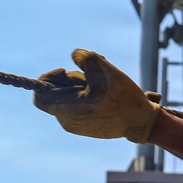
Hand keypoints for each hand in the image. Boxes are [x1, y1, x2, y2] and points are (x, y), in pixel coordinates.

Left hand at [34, 49, 160, 142]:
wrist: (142, 123)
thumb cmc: (124, 99)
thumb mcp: (106, 71)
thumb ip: (87, 58)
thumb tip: (74, 56)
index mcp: (68, 110)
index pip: (40, 96)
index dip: (47, 78)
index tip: (64, 70)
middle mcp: (68, 121)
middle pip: (58, 93)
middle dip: (73, 79)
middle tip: (92, 74)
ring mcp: (78, 126)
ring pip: (70, 98)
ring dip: (83, 85)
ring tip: (104, 82)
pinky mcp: (87, 127)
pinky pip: (79, 105)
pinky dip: (88, 95)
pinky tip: (106, 92)